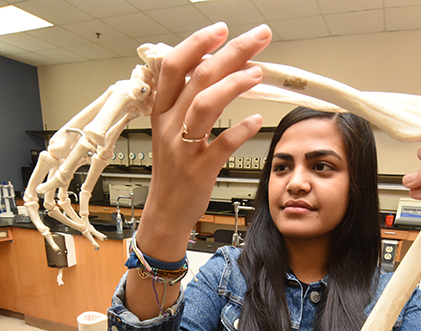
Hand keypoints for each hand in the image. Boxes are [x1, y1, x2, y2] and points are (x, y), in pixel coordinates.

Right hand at [136, 23, 271, 261]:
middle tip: (259, 36)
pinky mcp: (199, 169)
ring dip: (234, 84)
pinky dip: (241, 129)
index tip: (220, 29)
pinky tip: (256, 119)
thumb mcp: (170, 129)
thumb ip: (187, 98)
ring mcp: (183, 148)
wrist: (167, 210)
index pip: (172, 66)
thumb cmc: (175, 169)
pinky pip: (222, 144)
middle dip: (231, 52)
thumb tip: (213, 65)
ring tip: (258, 72)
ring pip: (205, 104)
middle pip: (198, 77)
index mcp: (161, 111)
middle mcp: (169, 125)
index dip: (196, 44)